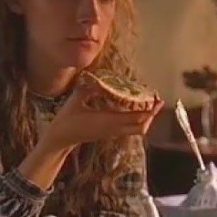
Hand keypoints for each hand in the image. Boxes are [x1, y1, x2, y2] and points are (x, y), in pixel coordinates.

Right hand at [41, 82, 163, 150]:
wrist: (60, 138)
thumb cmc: (67, 119)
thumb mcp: (76, 99)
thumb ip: (90, 88)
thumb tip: (101, 78)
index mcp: (108, 120)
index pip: (137, 117)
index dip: (150, 109)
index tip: (156, 97)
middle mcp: (114, 129)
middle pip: (142, 126)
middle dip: (152, 114)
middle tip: (156, 100)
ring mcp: (112, 133)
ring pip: (137, 129)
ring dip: (145, 117)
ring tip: (147, 103)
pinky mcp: (109, 134)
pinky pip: (130, 128)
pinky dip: (136, 119)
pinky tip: (132, 108)